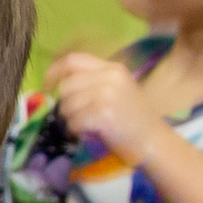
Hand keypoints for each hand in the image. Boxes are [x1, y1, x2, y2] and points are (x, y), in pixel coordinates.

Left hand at [47, 51, 165, 167]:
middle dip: (64, 104)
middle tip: (76, 116)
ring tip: (86, 125)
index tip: (47, 87)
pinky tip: (88, 133)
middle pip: (66, 85)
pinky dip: (75, 130)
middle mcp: (110, 77)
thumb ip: (92, 81)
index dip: (53, 72)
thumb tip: (58, 83)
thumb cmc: (134, 119)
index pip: (72, 60)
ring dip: (70, 119)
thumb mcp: (117, 90)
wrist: (155, 142)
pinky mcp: (103, 114)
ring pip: (67, 104)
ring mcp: (107, 95)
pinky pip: (73, 121)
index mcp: (113, 68)